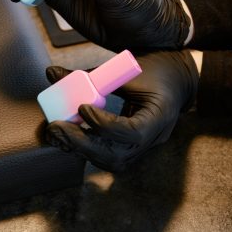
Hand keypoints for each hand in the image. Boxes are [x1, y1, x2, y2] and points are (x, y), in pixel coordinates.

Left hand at [44, 50, 197, 171]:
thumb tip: (52, 73)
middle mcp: (154, 137)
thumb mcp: (127, 69)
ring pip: (112, 162)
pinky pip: (111, 157)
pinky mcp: (135, 148)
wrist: (179, 80)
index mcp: (160, 115)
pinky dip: (89, 150)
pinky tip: (71, 137)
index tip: (82, 107)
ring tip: (59, 134)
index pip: (131, 132)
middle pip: (117, 155)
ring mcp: (145, 146)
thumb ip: (91, 75)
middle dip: (82, 143)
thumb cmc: (158, 69)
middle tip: (57, 127)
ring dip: (82, 150)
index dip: (103, 124)